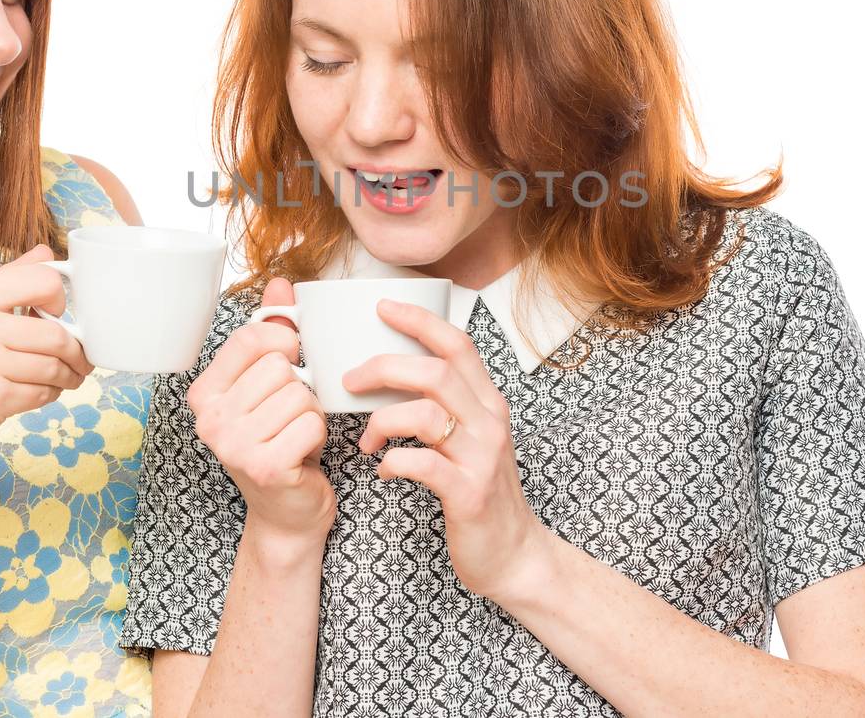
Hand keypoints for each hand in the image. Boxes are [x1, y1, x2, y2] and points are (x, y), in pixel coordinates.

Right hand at [0, 244, 92, 470]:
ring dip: (68, 376)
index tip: (60, 315)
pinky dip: (49, 395)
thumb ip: (7, 280)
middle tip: (79, 360)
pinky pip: (42, 393)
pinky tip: (39, 393)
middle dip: (77, 351)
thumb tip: (47, 253)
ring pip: (54, 365)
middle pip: (57, 332)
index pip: (44, 280)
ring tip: (65, 378)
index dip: (62, 298)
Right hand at [187, 276, 335, 550]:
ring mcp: (233, 445)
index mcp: (203, 393)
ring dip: (310, 414)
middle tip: (288, 418)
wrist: (287, 512)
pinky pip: (312, 422)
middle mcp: (209, 419)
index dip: (285, 345)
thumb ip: (272, 333)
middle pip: (281, 367)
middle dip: (300, 390)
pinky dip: (318, 436)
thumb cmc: (278, 442)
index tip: (287, 368)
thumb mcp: (268, 385)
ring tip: (294, 436)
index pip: (253, 339)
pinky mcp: (264, 467)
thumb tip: (280, 284)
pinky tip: (302, 454)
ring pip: (301, 395)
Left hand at [345, 299, 551, 601]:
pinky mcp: (469, 494)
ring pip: (426, 414)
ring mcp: (482, 458)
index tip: (381, 308)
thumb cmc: (480, 492)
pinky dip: (393, 463)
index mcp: (487, 403)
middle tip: (350, 381)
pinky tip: (384, 471)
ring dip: (382, 419)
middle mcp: (489, 422)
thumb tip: (391, 373)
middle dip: (385, 367)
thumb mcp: (471, 439)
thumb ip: (444, 406)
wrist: (514, 555)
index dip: (419, 320)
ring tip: (366, 439)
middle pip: (435, 372)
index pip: (457, 344)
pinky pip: (422, 464)